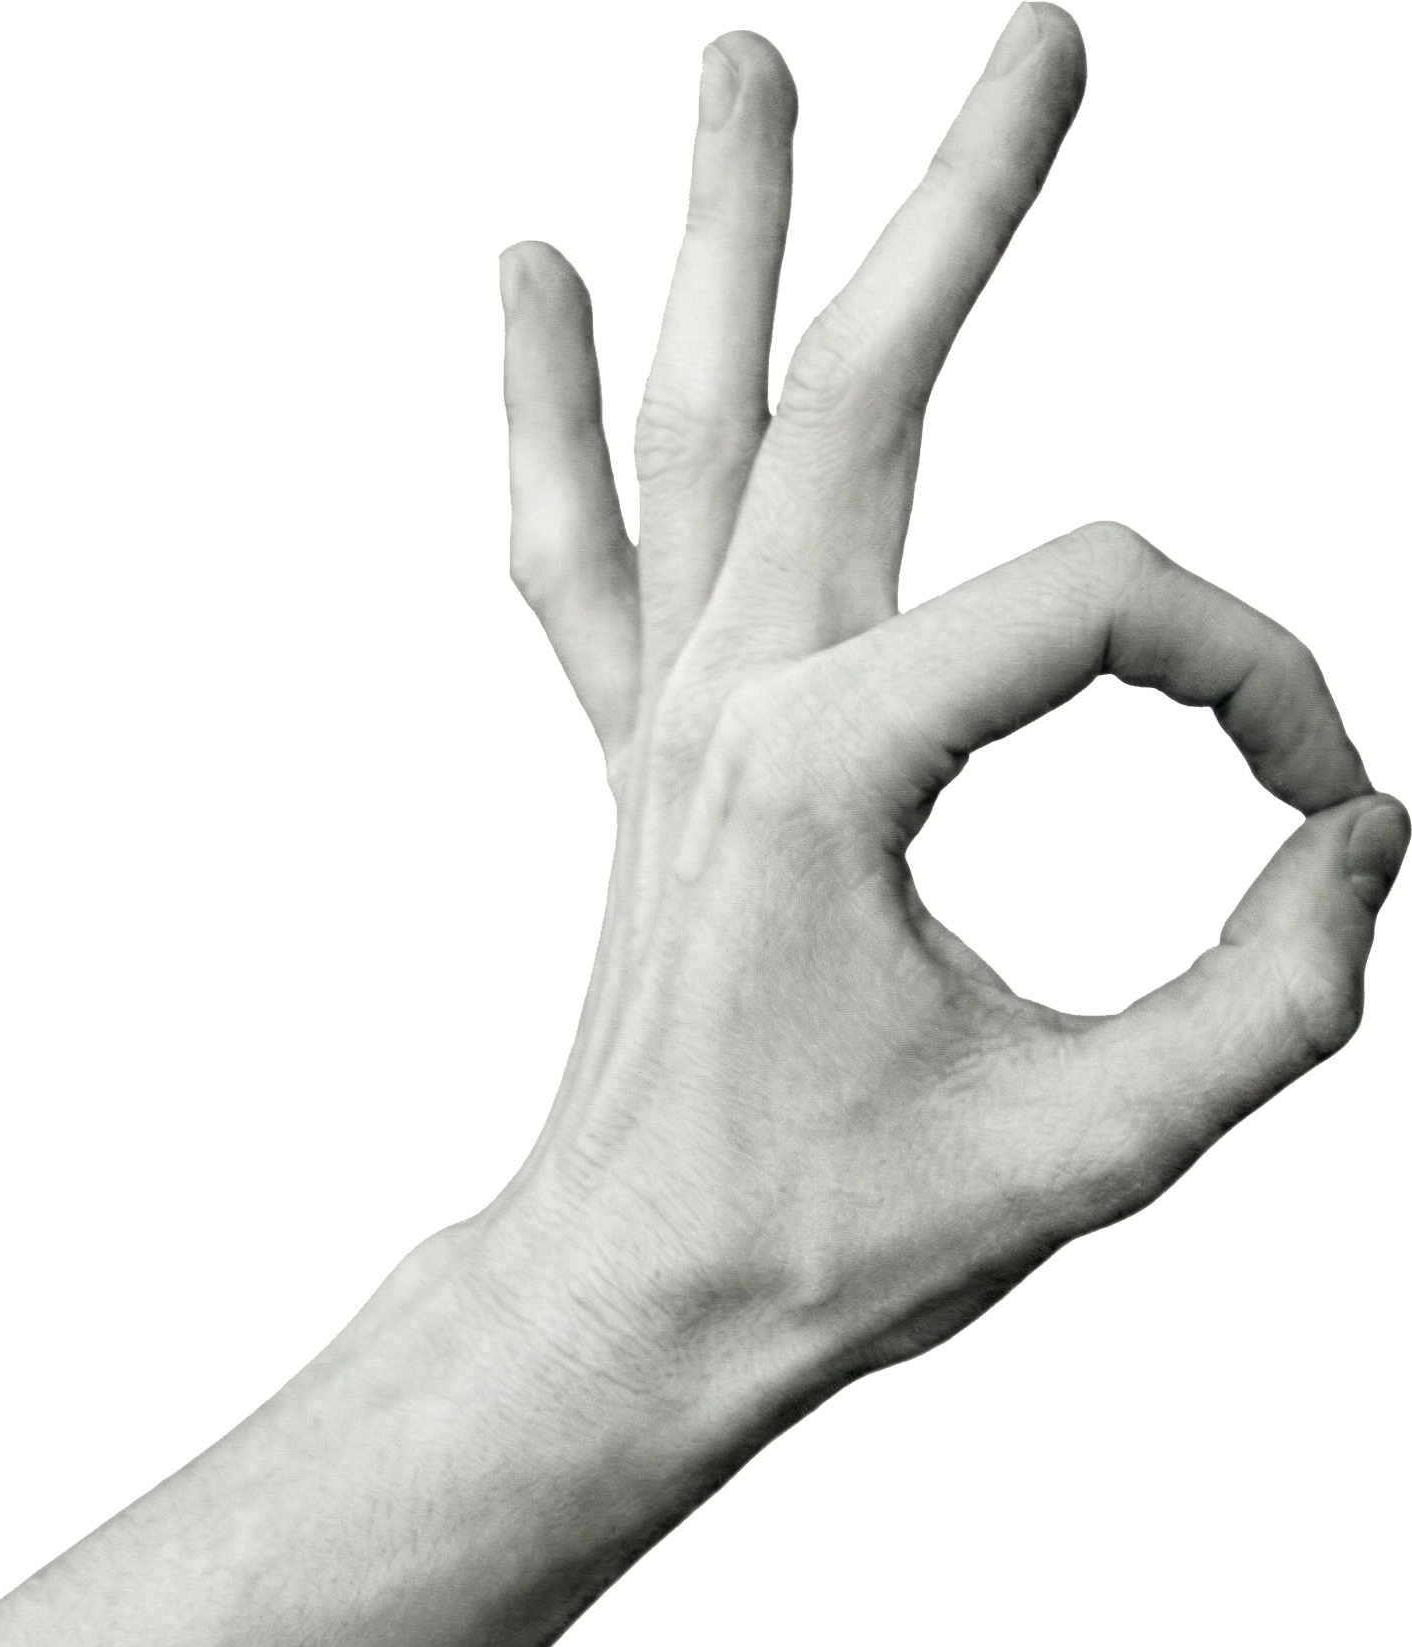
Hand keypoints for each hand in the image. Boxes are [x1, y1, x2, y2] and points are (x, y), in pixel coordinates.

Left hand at [492, 5, 1408, 1458]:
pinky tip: (536, 282)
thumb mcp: (1089, 1143)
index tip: (1324, 807)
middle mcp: (730, 693)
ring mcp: (665, 710)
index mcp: (837, 766)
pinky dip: (559, 411)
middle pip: (862, 389)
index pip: (1102, 615)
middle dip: (957, 198)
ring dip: (733, 229)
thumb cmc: (835, 1238)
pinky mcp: (642, 750)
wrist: (640, 1299)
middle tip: (1034, 27)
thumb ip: (1268, 1001)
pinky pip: (578, 547)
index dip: (1255, 685)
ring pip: (698, 418)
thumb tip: (1370, 857)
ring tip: (747, 51)